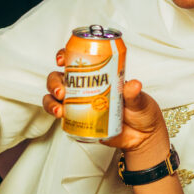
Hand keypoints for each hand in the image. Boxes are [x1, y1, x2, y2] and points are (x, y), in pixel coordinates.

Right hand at [44, 50, 168, 159]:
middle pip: (60, 78)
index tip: (61, 59)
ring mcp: (80, 103)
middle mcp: (86, 87)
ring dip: (51, 101)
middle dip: (55, 82)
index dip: (64, 55)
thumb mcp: (140, 100)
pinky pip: (60, 115)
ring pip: (55, 97)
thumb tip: (134, 84)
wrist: (143, 137)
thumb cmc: (142, 112)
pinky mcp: (79, 120)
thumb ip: (135, 94)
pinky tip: (61, 117)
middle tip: (62, 91)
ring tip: (60, 109)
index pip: (77, 59)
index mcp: (99, 75)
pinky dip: (55, 114)